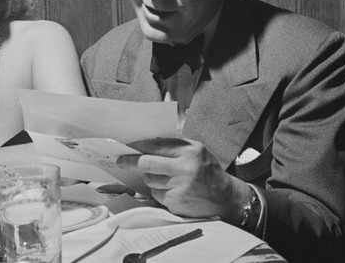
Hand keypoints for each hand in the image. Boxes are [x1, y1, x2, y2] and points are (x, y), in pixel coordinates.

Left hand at [117, 138, 242, 219]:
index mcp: (190, 151)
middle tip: (120, 161)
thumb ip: (175, 145)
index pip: (156, 146)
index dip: (138, 146)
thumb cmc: (207, 170)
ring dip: (151, 178)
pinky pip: (157, 194)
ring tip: (163, 177)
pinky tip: (171, 190)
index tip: (126, 147)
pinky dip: (159, 191)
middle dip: (130, 162)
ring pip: (150, 179)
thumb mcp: (197, 151)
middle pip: (147, 163)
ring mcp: (180, 186)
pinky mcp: (177, 201)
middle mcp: (185, 168)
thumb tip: (147, 143)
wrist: (224, 198)